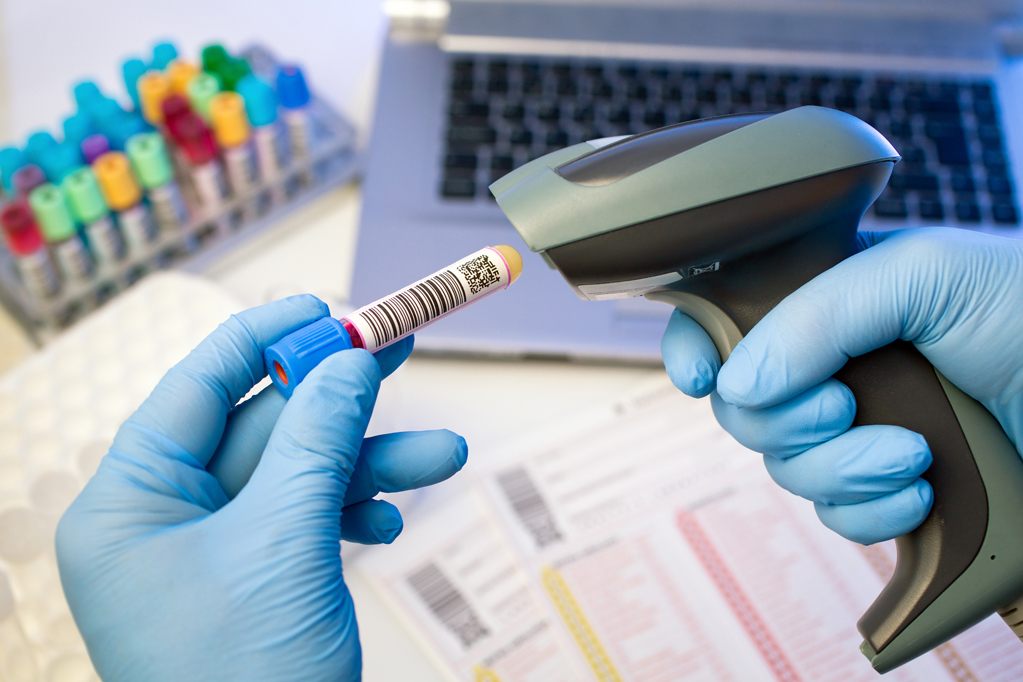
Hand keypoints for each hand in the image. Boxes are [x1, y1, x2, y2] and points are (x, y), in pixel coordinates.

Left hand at [56, 296, 467, 680]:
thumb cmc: (242, 681)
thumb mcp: (284, 540)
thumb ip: (318, 438)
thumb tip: (347, 359)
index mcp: (132, 503)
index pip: (198, 388)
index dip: (265, 337)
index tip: (326, 306)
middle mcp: (165, 521)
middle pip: (264, 428)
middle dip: (340, 399)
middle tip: (400, 349)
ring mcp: (214, 554)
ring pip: (301, 476)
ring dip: (373, 464)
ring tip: (444, 454)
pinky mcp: (258, 581)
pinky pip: (311, 521)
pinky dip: (357, 513)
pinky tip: (392, 520)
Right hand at [661, 228, 1022, 543]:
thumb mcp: (919, 273)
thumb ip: (815, 312)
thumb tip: (738, 381)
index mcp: (823, 300)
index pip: (724, 320)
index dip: (695, 350)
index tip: (702, 379)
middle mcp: (831, 365)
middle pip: (744, 408)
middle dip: (790, 421)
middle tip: (845, 407)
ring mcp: (856, 428)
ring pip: (786, 469)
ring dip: (843, 470)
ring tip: (910, 451)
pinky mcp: (886, 487)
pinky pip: (836, 516)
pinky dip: (873, 511)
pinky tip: (920, 486)